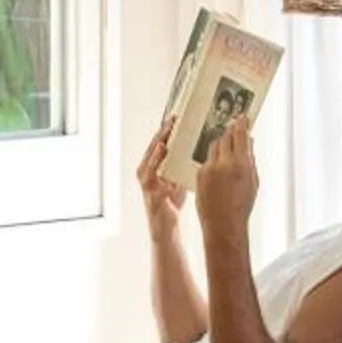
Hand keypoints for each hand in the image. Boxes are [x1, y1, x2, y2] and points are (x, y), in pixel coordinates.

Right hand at [137, 123, 184, 239]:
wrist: (165, 225)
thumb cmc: (169, 201)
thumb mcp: (176, 176)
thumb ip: (179, 163)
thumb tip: (194, 147)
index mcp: (153, 166)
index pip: (159, 143)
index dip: (166, 130)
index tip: (175, 117)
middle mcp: (146, 172)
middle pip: (152, 149)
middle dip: (161, 135)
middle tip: (171, 122)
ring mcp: (147, 185)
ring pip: (149, 163)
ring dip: (156, 152)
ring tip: (164, 142)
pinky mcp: (152, 197)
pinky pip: (155, 184)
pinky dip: (160, 176)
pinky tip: (166, 166)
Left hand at [197, 122, 258, 237]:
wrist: (223, 223)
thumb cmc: (242, 206)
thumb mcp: (253, 181)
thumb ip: (250, 160)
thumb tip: (249, 143)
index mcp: (241, 164)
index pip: (240, 135)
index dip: (241, 124)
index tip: (242, 117)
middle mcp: (224, 163)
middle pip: (225, 137)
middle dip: (230, 132)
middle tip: (234, 127)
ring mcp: (209, 168)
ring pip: (214, 146)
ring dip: (221, 143)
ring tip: (226, 144)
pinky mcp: (199, 174)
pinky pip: (207, 159)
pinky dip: (213, 158)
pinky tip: (218, 163)